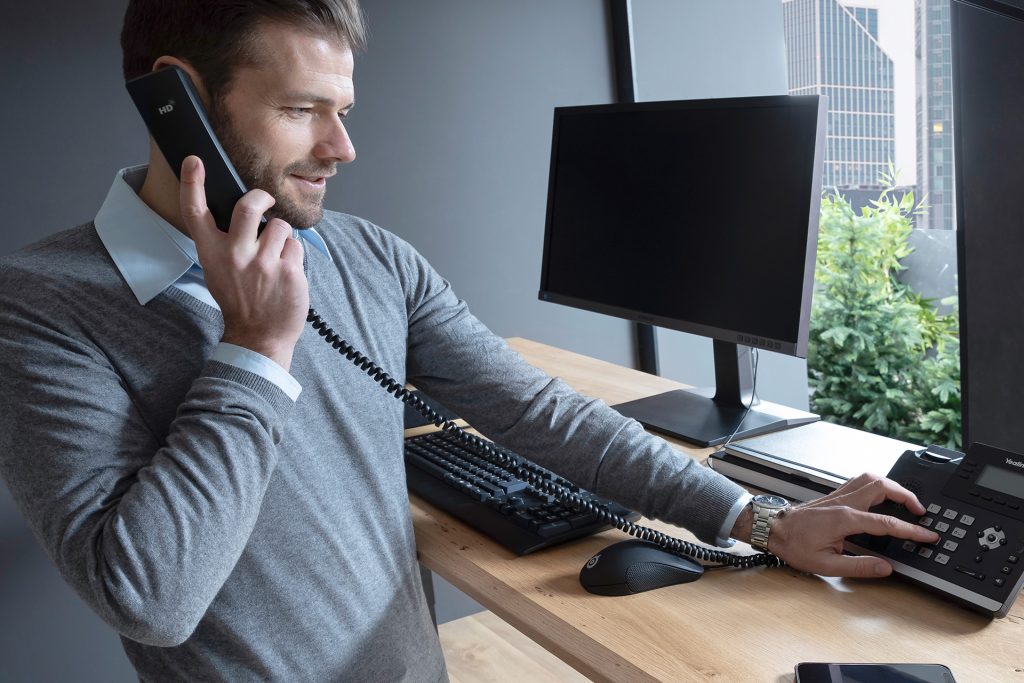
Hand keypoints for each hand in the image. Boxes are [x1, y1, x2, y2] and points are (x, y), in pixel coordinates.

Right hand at [179, 156, 308, 369]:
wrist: (259, 337)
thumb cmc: (240, 300)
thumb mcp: (220, 271)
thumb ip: (226, 242)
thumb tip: (245, 210)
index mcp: (212, 253)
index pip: (196, 212)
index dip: (192, 183)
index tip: (194, 161)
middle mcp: (235, 255)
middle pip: (249, 204)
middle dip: (262, 197)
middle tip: (266, 202)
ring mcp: (263, 263)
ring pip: (281, 226)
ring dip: (282, 237)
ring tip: (275, 258)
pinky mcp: (288, 271)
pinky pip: (296, 246)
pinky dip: (293, 256)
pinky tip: (285, 273)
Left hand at [756, 473, 939, 576]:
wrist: (772, 529)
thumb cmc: (794, 545)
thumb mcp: (826, 565)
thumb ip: (858, 566)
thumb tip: (884, 568)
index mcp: (845, 519)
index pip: (886, 522)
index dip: (910, 529)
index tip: (927, 534)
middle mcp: (844, 502)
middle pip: (882, 486)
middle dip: (907, 496)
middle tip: (921, 511)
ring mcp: (838, 496)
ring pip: (871, 478)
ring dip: (892, 485)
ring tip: (906, 500)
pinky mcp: (834, 495)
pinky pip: (860, 481)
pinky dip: (877, 484)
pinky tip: (881, 494)